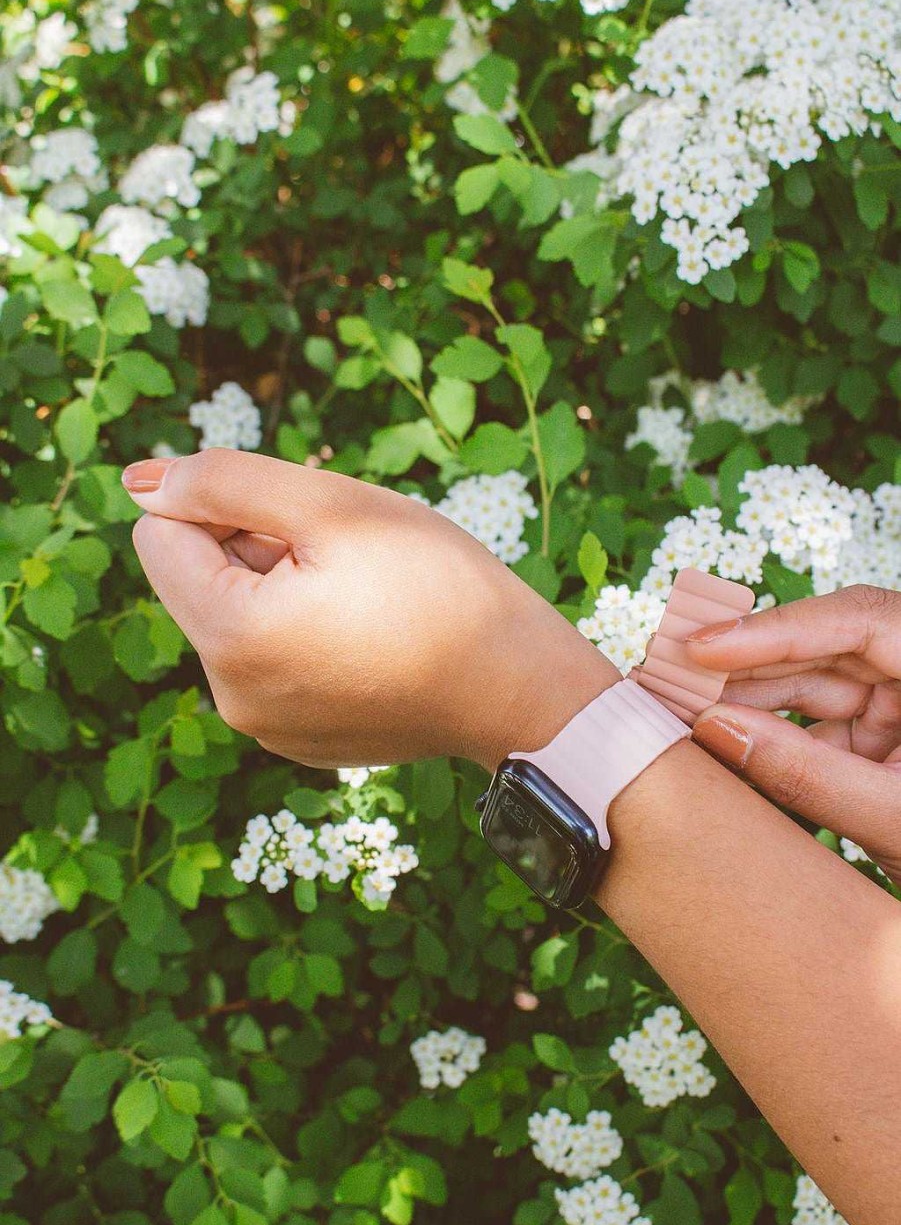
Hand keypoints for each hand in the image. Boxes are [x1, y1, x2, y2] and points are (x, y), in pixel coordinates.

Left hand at [123, 450, 617, 771]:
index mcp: (230, 637)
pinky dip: (304, 635)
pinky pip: (271, 665)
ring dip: (281, 589)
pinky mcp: (299, 741)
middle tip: (344, 559)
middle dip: (254, 550)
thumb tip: (137, 482)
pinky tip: (370, 637)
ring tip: (364, 598)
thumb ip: (223, 482)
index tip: (301, 520)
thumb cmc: (437, 586)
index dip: (223, 505)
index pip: (159, 536)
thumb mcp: (332, 506)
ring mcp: (265, 728)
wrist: (519, 687)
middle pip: (198, 582)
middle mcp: (232, 696)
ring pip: (237, 620)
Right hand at [686, 585, 900, 880]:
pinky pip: (814, 726)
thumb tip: (714, 730)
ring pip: (810, 686)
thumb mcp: (896, 821)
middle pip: (825, 650)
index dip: (777, 627)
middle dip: (744, 666)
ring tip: (674, 713)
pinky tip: (714, 744)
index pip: (861, 622)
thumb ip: (807, 776)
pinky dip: (766, 737)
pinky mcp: (881, 740)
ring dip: (743, 701)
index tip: (704, 647)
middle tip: (666, 679)